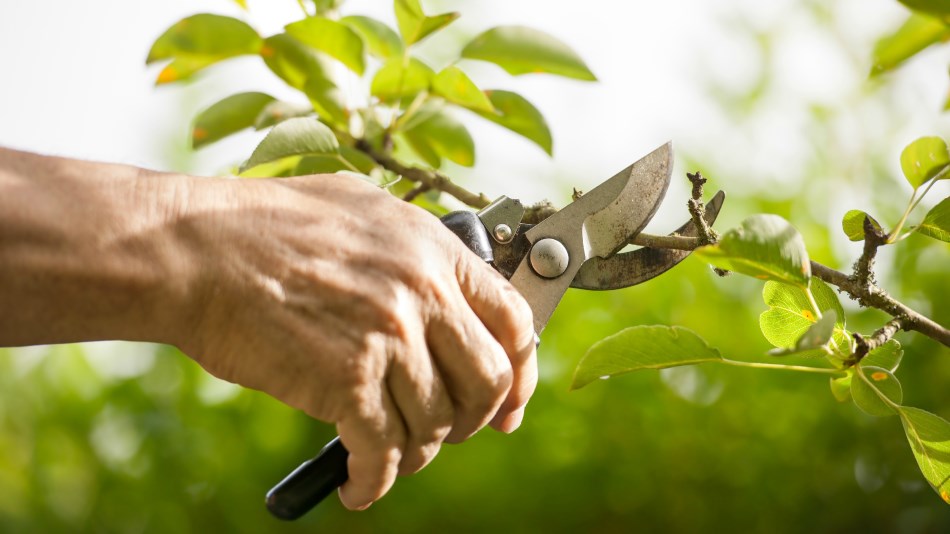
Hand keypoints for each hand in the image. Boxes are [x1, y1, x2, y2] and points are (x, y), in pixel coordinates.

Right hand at [176, 174, 537, 509]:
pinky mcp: (346, 381)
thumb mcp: (361, 207)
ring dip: (419, 452)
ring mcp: (388, 337)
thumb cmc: (265, 225)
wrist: (196, 249)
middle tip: (452, 432)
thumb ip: (413, 247)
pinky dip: (374, 482)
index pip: (514, 320)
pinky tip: (359, 486)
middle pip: (488, 382)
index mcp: (433, 249)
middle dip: (475, 420)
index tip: (510, 403)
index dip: (521, 372)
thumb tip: (445, 285)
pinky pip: (383, 452)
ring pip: (436, 424)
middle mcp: (423, 293)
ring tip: (392, 455)